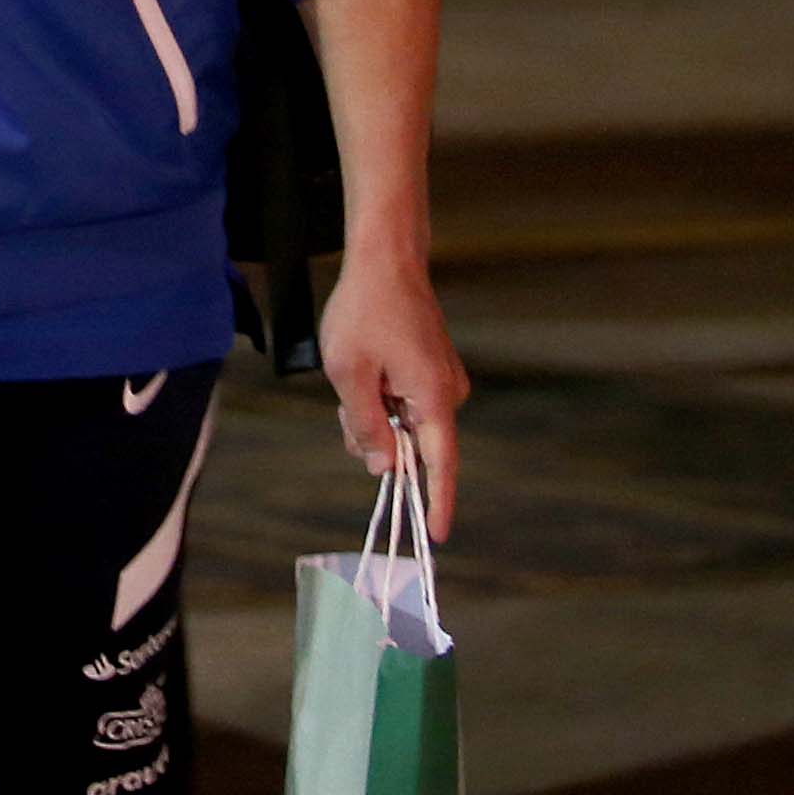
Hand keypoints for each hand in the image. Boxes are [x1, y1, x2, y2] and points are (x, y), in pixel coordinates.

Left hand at [316, 246, 466, 538]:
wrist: (386, 259)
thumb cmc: (365, 311)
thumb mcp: (350, 373)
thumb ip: (365, 426)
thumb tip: (383, 468)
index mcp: (434, 397)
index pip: (441, 464)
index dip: (437, 502)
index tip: (436, 536)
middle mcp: (447, 393)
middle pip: (410, 446)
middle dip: (374, 439)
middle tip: (346, 404)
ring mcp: (441, 380)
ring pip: (401, 425)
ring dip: (372, 414)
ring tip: (355, 375)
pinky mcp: (432, 370)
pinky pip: (404, 404)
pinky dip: (380, 398)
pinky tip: (365, 368)